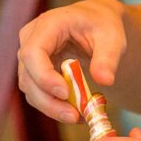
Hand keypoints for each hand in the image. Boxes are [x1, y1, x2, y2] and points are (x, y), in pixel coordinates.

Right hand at [17, 0, 129, 122]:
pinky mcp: (34, 71)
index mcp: (48, 24)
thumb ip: (108, 58)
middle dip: (49, 101)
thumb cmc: (103, 25)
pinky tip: (76, 112)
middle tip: (74, 116)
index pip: (33, 52)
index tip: (65, 94)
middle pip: (28, 76)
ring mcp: (29, 57)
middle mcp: (31, 39)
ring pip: (30, 89)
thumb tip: (105, 81)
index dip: (44, 76)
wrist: (96, 24)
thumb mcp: (112, 37)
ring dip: (51, 107)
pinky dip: (54, 106)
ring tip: (79, 116)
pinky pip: (38, 93)